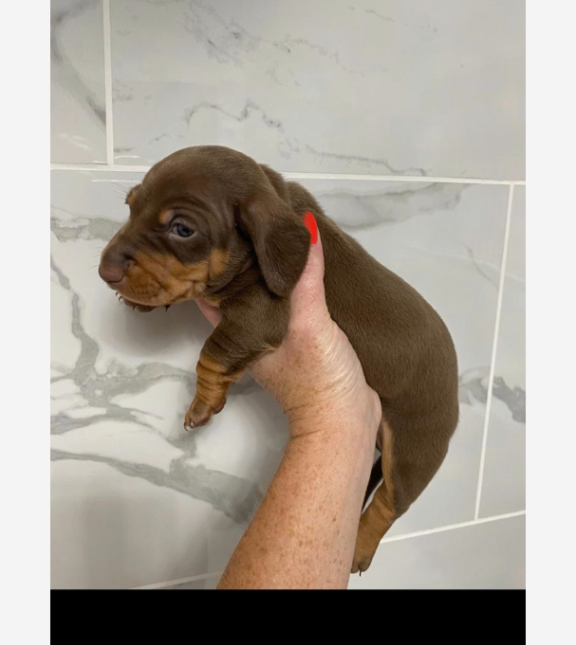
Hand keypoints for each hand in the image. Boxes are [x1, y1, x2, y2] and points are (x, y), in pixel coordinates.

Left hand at [196, 215, 380, 444]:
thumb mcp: (309, 321)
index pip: (214, 289)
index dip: (213, 260)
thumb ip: (305, 278)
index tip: (216, 227)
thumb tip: (304, 226)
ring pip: (265, 298)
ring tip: (274, 237)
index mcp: (242, 330)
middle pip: (239, 290)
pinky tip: (307, 271)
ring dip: (269, 274)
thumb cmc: (318, 380)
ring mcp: (280, 339)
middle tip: (246, 222)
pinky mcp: (306, 343)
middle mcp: (256, 333)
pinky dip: (294, 288)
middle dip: (241, 261)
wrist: (346, 422)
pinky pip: (292, 307)